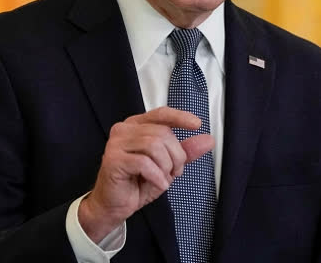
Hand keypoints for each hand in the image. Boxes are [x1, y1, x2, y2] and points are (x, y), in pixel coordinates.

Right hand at [78, 106, 213, 242]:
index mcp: (136, 126)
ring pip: (154, 146)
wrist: (114, 206)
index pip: (161, 114)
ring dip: (166, 166)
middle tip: (174, 172)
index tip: (196, 124)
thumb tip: (207, 140)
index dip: (180, 117)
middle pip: (162, 133)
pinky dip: (157, 175)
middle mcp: (124, 130)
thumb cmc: (137, 183)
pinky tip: (158, 183)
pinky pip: (144, 163)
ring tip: (164, 178)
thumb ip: (185, 152)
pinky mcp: (113, 160)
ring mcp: (116, 144)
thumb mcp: (167, 165)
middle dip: (176, 156)